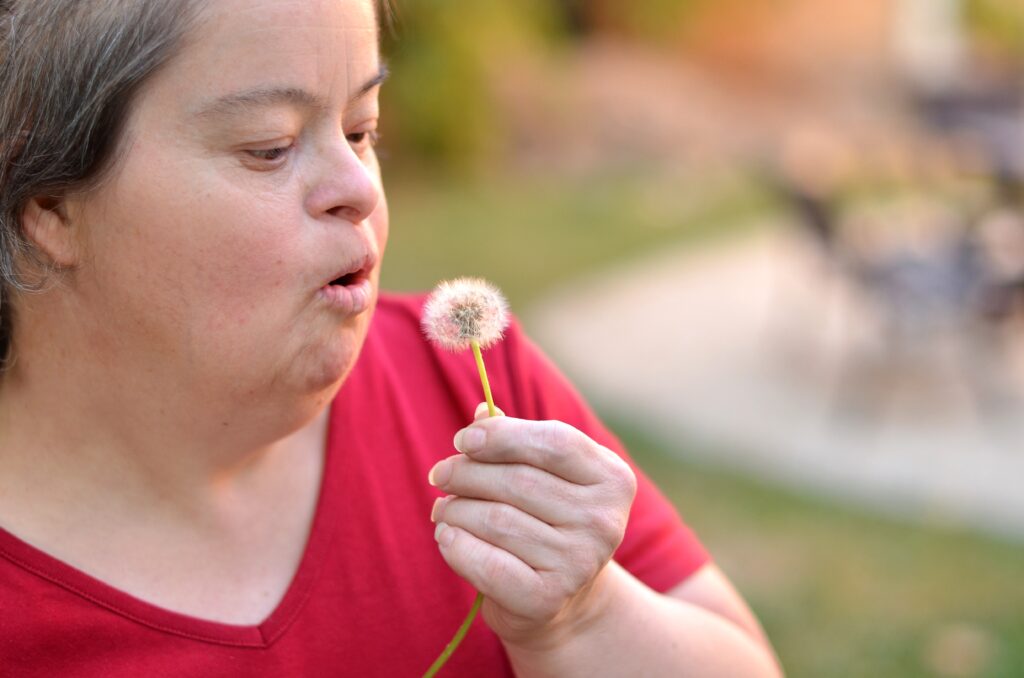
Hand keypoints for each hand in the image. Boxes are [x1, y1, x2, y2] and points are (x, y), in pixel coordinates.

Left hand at [428, 404, 637, 649]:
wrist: (557, 595)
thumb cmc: (544, 518)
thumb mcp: (541, 474)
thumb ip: (515, 440)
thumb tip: (480, 414)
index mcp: (611, 477)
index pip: (554, 442)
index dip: (502, 435)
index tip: (463, 440)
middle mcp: (603, 520)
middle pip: (518, 481)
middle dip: (466, 473)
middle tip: (440, 475)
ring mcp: (579, 563)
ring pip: (496, 520)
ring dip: (455, 510)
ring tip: (443, 508)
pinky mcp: (547, 598)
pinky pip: (487, 563)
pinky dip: (457, 546)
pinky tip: (447, 537)